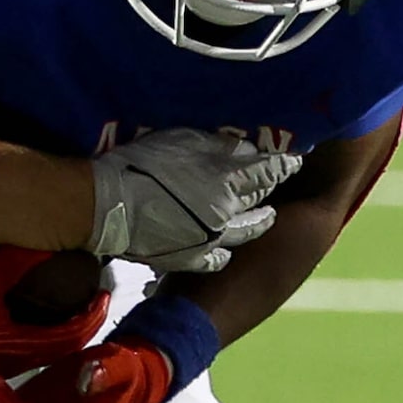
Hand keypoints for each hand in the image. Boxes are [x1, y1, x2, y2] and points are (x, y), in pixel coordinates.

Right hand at [89, 130, 299, 272]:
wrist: (106, 208)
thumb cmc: (139, 166)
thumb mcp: (181, 142)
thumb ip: (217, 146)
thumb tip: (246, 148)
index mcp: (228, 182)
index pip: (269, 171)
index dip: (285, 162)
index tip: (297, 157)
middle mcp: (228, 215)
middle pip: (260, 200)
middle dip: (274, 188)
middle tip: (281, 180)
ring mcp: (210, 241)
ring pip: (246, 233)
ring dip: (259, 223)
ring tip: (268, 217)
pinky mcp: (188, 259)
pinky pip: (216, 260)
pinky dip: (225, 254)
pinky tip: (226, 252)